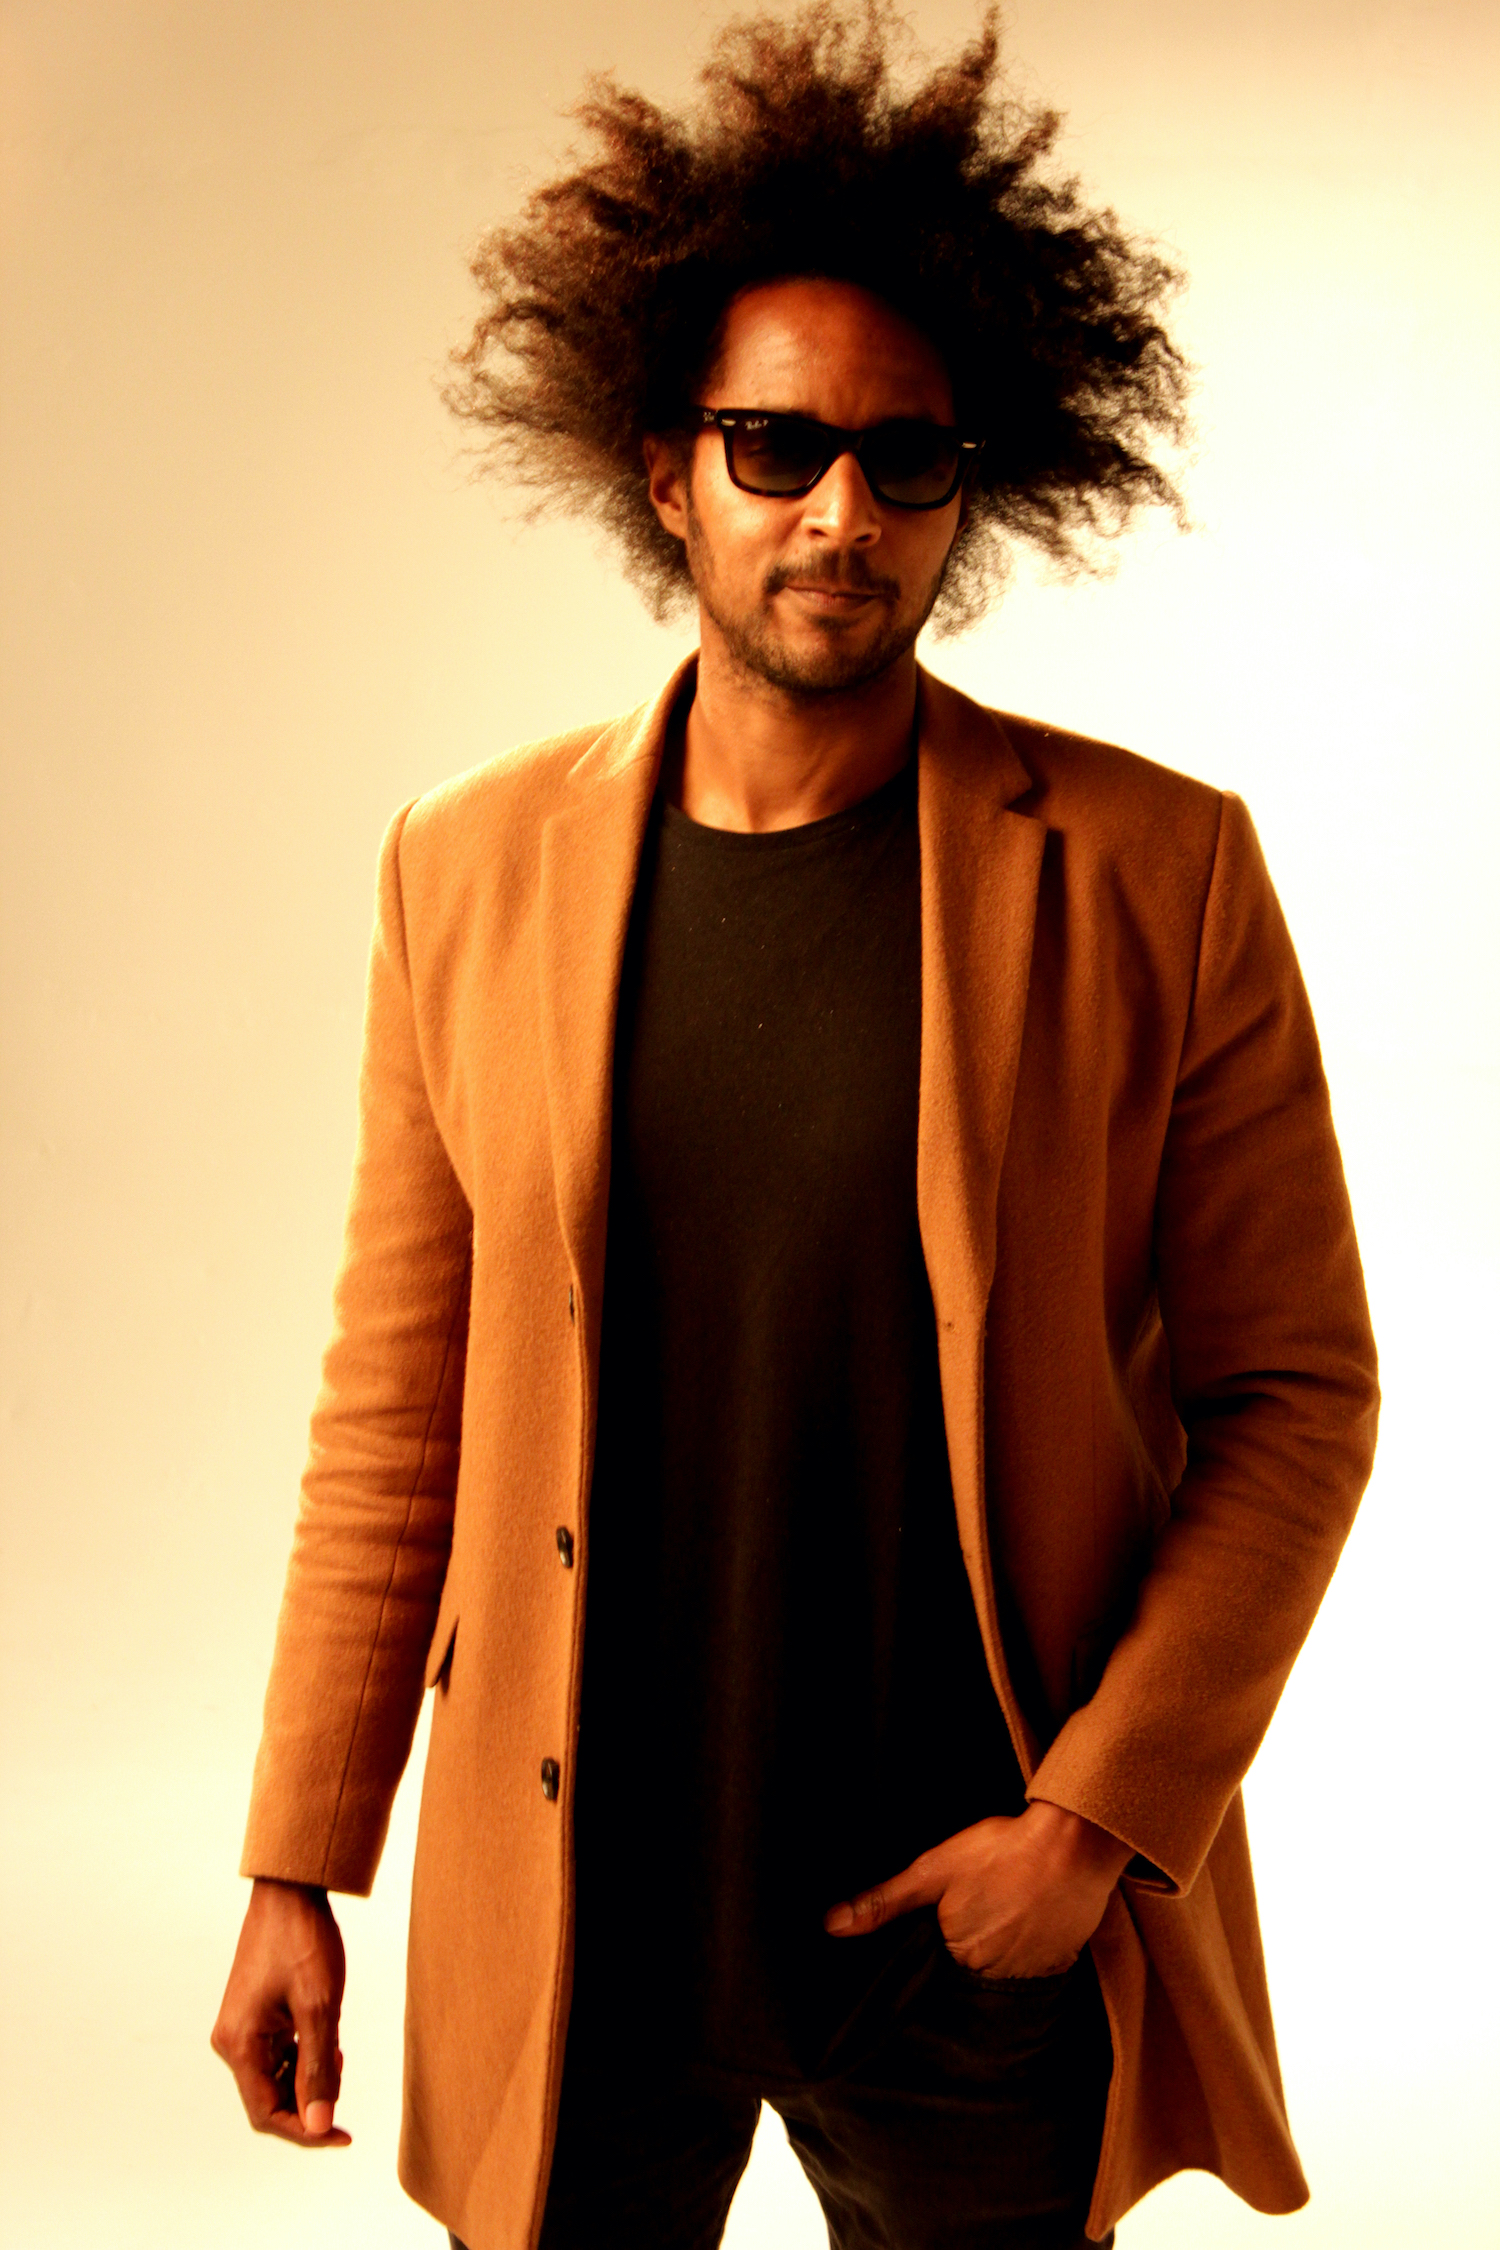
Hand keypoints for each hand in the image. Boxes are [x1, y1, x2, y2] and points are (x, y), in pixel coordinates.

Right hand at [211, 1878, 350, 2144]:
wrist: (290, 1890)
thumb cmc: (303, 1942)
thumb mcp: (320, 2007)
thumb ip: (319, 2069)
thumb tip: (320, 2125)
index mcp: (239, 2045)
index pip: (267, 2114)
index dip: (306, 2131)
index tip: (342, 2135)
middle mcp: (232, 2041)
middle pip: (269, 2099)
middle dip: (309, 2101)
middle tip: (342, 2076)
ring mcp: (241, 2027)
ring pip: (276, 2077)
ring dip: (309, 2077)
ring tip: (337, 2051)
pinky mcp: (254, 2015)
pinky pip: (277, 2054)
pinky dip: (304, 2057)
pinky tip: (328, 2040)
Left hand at [823, 1800, 1132, 1978]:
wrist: (1072, 1843)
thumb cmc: (1000, 1851)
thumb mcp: (933, 1870)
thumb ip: (884, 1902)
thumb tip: (832, 1926)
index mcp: (960, 1955)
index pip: (940, 1962)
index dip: (943, 1936)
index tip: (955, 1912)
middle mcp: (996, 1975)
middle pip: (973, 1964)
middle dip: (975, 1939)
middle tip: (986, 1901)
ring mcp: (1033, 1971)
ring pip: (1006, 1964)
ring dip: (1005, 1943)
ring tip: (1008, 1905)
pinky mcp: (1064, 1961)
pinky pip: (1040, 1962)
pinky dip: (1034, 1943)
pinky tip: (1033, 1914)